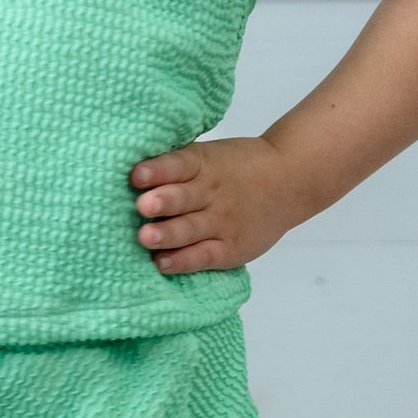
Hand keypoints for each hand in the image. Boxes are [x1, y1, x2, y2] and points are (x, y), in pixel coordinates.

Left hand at [129, 136, 312, 274]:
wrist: (288, 179)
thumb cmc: (236, 167)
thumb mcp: (209, 155)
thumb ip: (176, 165)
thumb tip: (128, 174)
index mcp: (203, 164)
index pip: (179, 164)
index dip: (157, 170)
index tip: (136, 175)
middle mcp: (211, 192)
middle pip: (183, 198)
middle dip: (161, 202)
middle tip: (142, 206)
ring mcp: (221, 221)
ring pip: (189, 229)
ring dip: (167, 234)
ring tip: (145, 237)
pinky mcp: (229, 247)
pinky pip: (203, 255)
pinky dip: (183, 261)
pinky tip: (162, 263)